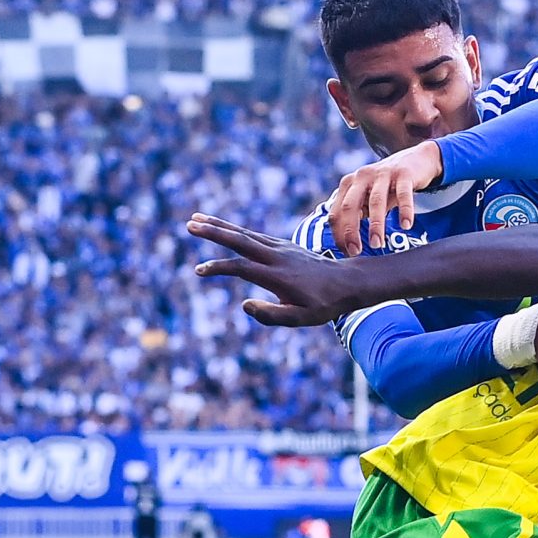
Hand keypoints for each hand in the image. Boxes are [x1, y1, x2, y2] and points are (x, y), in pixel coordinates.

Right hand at [189, 214, 366, 326]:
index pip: (241, 267)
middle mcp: (277, 256)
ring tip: (197, 219)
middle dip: (214, 232)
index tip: (198, 270)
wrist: (347, 282)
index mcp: (277, 275)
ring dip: (220, 225)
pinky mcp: (283, 245)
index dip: (218, 267)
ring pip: (245, 233)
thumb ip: (272, 315)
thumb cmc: (323, 305)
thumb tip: (244, 305)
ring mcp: (280, 248)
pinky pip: (254, 234)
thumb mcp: (301, 318)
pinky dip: (236, 230)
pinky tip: (224, 228)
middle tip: (189, 224)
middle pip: (240, 240)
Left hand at [326, 140, 444, 255]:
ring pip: (375, 201)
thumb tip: (348, 246)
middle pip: (350, 206)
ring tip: (377, 243)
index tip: (346, 253)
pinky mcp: (404, 174)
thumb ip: (357, 214)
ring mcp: (383, 173)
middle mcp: (362, 176)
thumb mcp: (368, 196)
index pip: (337, 212)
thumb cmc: (388, 185)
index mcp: (349, 184)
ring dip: (375, 225)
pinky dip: (404, 210)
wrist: (416, 160)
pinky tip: (405, 225)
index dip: (339, 234)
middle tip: (355, 251)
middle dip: (350, 231)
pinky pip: (403, 194)